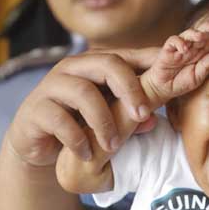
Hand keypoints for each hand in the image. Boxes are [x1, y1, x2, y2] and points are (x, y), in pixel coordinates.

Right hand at [6, 46, 158, 167]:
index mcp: (97, 65)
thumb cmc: (81, 124)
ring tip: (113, 146)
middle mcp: (74, 68)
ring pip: (83, 92)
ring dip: (103, 121)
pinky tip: (86, 154)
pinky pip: (59, 119)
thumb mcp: (111, 118)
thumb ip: (131, 115)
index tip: (172, 83)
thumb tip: (152, 120)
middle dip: (130, 90)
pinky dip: (77, 139)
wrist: (39, 143)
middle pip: (107, 63)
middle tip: (143, 116)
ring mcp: (52, 86)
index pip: (129, 56)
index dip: (152, 65)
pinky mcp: (36, 109)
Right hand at [141, 17, 208, 105]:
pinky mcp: (168, 49)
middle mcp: (192, 48)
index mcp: (201, 53)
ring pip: (188, 35)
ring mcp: (180, 47)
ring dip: (195, 34)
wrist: (163, 88)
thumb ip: (207, 66)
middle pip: (201, 34)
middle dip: (208, 28)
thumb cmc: (181, 82)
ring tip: (201, 36)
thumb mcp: (197, 77)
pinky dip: (179, 42)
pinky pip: (173, 40)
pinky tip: (184, 48)